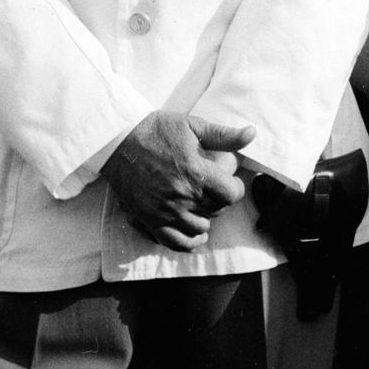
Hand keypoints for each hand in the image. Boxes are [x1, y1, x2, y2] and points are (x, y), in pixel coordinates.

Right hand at [102, 111, 254, 251]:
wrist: (117, 141)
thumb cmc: (156, 130)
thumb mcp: (192, 126)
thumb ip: (223, 135)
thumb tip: (252, 133)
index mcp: (195, 172)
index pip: (232, 194)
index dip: (236, 188)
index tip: (230, 182)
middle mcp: (182, 195)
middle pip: (217, 210)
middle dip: (220, 200)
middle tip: (213, 189)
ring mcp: (164, 211)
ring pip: (200, 227)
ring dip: (205, 217)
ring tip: (202, 205)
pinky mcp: (148, 220)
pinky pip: (175, 242)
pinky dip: (189, 242)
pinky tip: (197, 235)